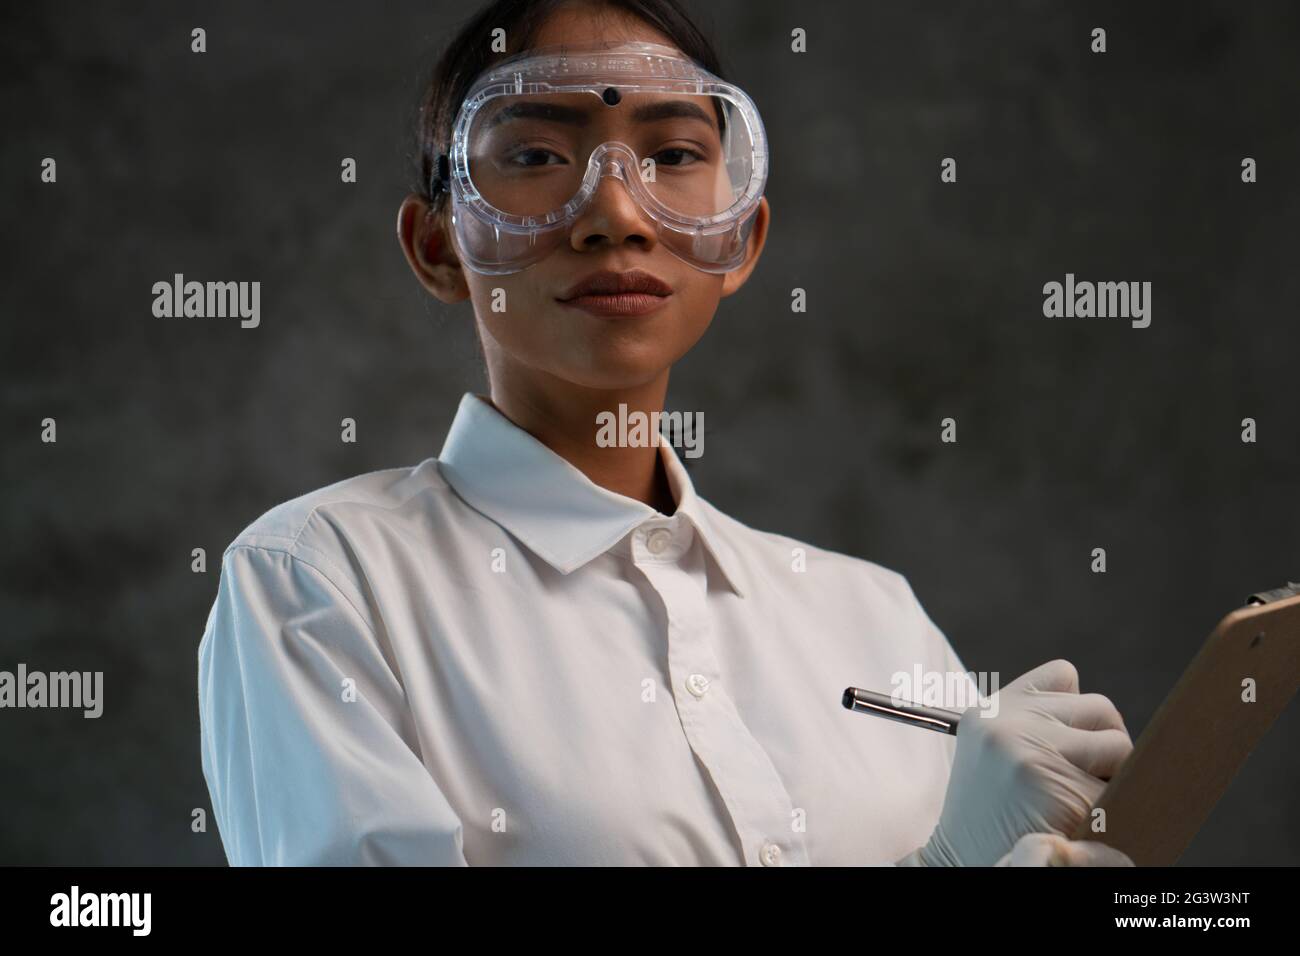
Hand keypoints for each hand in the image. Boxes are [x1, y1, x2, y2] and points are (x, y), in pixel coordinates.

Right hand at [904, 658, 1132, 865]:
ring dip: (1111, 776)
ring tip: (1075, 802)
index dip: (1078, 711)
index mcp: (990, 711)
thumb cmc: (994, 820)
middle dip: (1104, 746)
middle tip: (1076, 783)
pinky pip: (1120, 786)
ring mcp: (1029, 747)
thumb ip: (1037, 725)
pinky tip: (1076, 822)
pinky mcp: (1054, 780)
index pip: (1063, 675)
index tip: (1071, 744)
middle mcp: (1005, 720)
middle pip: (1100, 707)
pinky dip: (1111, 809)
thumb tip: (1105, 720)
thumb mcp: (998, 757)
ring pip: (1119, 742)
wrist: (964, 868)